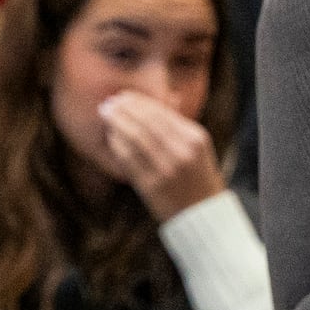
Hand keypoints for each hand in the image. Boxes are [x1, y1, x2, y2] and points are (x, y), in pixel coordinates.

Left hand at [97, 91, 226, 221]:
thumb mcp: (196, 148)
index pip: (161, 112)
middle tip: (109, 103)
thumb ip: (179, 124)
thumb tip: (161, 98)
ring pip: (135, 137)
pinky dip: (117, 144)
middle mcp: (182, 151)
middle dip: (124, 108)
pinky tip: (111, 137)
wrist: (202, 214)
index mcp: (195, 138)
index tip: (124, 96)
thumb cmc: (196, 176)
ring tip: (106, 115)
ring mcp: (167, 169)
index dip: (139, 101)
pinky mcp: (152, 185)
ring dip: (117, 123)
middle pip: (146, 121)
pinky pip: (128, 158)